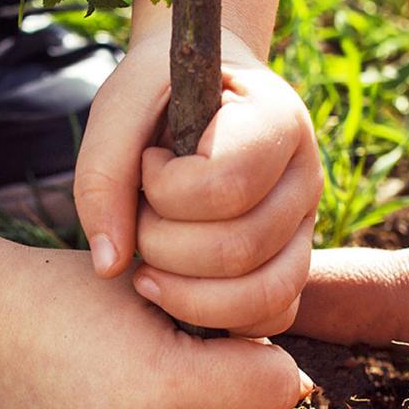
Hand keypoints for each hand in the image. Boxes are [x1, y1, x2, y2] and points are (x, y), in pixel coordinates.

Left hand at [74, 29, 321, 336]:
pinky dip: (218, 319)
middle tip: (139, 217)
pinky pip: (272, 316)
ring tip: (148, 265)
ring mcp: (306, 226)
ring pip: (262, 294)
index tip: (148, 162)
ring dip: (185, 293)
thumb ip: (103, 174)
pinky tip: (175, 291)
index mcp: (277, 119)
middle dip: (164, 247)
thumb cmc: (161, 91)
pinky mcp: (293, 263)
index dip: (167, 190)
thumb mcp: (122, 104)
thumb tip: (110, 266)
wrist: (204, 89)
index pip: (226, 185)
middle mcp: (306, 177)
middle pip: (239, 249)